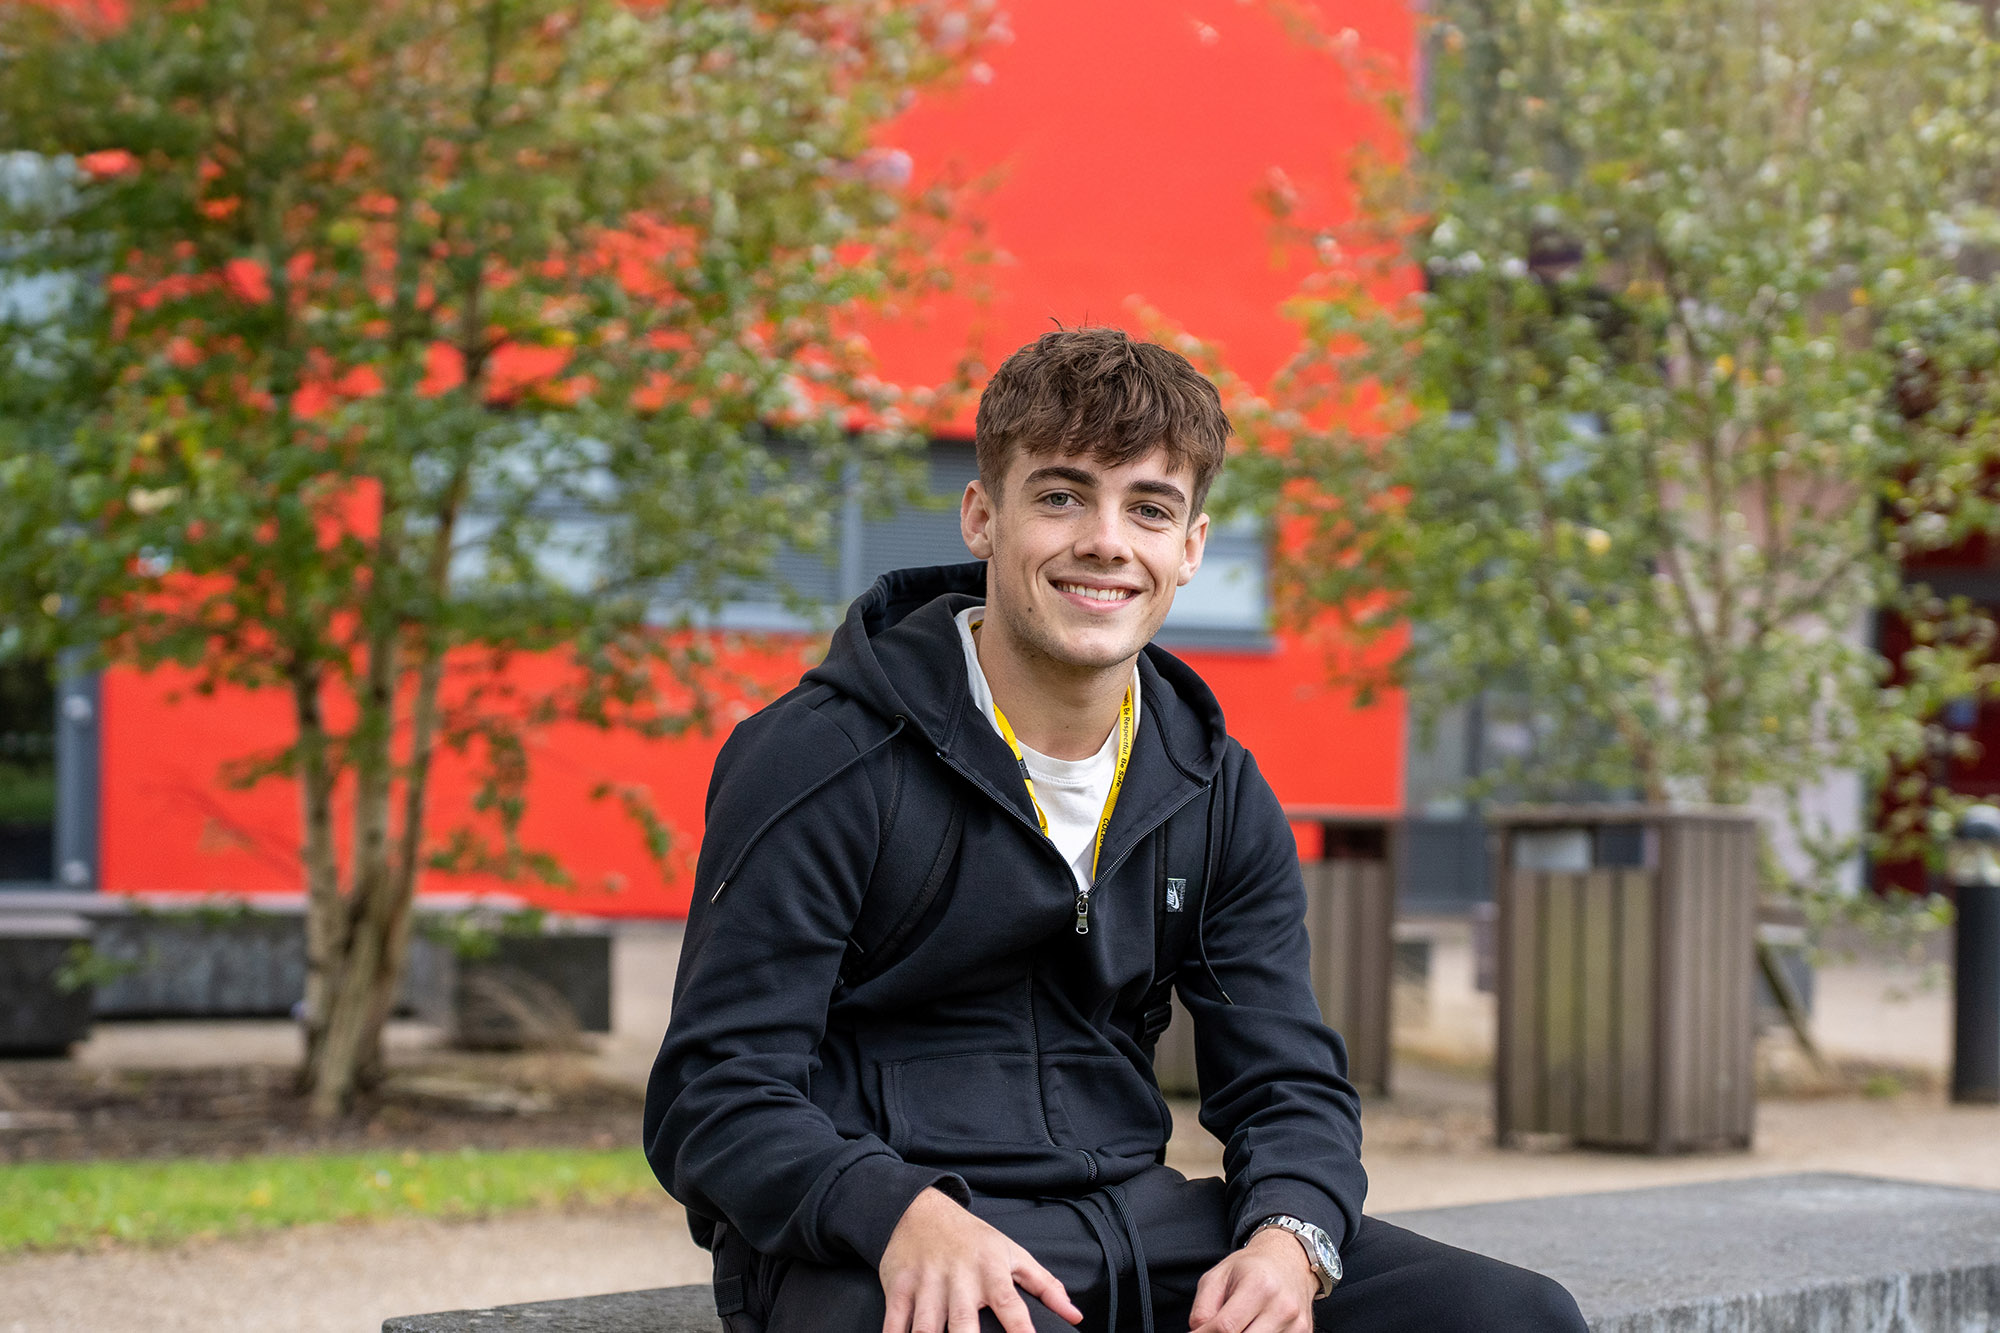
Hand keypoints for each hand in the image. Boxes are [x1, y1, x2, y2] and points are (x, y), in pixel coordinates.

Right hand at [879, 1186, 1083, 1332]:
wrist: (920, 1210)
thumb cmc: (973, 1239)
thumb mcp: (1013, 1254)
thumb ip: (1045, 1286)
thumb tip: (1075, 1315)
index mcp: (991, 1271)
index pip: (1010, 1305)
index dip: (1021, 1330)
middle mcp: (959, 1278)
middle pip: (963, 1323)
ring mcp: (926, 1283)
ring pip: (926, 1327)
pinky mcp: (899, 1287)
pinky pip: (894, 1322)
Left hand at [1187, 1227, 1316, 1332]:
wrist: (1289, 1260)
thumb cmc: (1252, 1268)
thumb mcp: (1218, 1276)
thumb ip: (1202, 1308)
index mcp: (1259, 1286)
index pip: (1226, 1327)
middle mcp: (1282, 1306)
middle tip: (1217, 1330)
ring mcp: (1297, 1324)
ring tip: (1238, 1325)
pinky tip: (1253, 1327)